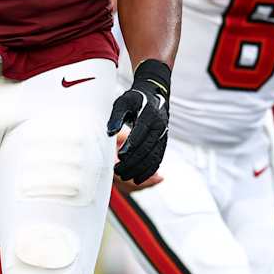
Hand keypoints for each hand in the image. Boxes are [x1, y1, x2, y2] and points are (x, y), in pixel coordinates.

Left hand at [107, 60, 171, 183]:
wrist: (154, 95)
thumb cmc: (135, 99)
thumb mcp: (123, 101)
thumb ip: (116, 116)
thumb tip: (110, 132)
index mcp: (150, 115)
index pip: (140, 134)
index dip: (130, 146)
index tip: (119, 157)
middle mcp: (160, 127)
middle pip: (146, 149)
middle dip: (132, 162)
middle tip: (117, 171)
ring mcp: (163, 136)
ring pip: (153, 157)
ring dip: (139, 170)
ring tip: (125, 177)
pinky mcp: (163, 143)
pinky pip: (157, 159)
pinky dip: (149, 171)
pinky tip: (138, 179)